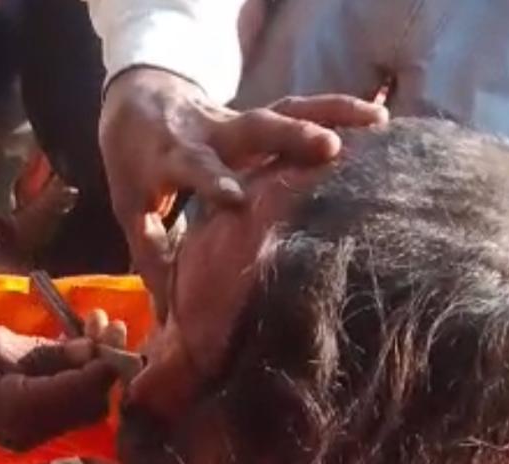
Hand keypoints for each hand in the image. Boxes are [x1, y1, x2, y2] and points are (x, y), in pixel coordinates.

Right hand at [0, 321, 117, 449]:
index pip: (85, 394)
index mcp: (21, 415)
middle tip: (107, 324)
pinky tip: (73, 345)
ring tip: (92, 327)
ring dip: (90, 370)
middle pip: (89, 406)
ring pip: (78, 407)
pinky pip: (59, 405)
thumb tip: (93, 352)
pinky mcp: (20, 426)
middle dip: (104, 366)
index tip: (117, 329)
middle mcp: (29, 435)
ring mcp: (25, 435)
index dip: (108, 364)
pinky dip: (71, 379)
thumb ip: (49, 352)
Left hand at [99, 69, 385, 296]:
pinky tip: (376, 120)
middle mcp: (211, 131)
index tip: (236, 198)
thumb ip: (152, 256)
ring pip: (285, 112)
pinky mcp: (260, 115)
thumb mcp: (132, 209)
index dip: (214, 180)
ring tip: (374, 123)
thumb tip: (165, 318)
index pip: (194, 166)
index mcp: (173, 154)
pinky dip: (337, 111)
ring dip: (330, 116)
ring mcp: (240, 120)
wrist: (139, 99)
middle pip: (253, 129)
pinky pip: (301, 109)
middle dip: (291, 138)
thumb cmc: (136, 165)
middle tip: (329, 148)